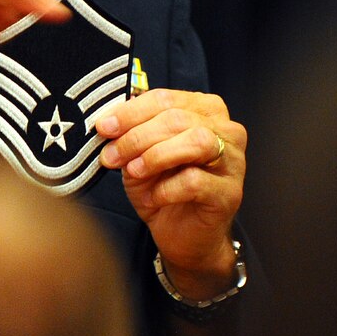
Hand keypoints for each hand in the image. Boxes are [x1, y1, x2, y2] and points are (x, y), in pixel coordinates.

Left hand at [96, 89, 246, 299]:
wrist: (184, 237)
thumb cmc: (165, 190)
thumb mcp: (140, 156)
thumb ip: (130, 135)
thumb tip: (106, 123)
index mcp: (205, 111)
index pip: (166, 98)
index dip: (131, 112)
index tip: (104, 127)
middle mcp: (226, 131)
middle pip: (179, 118)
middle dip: (137, 136)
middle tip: (112, 155)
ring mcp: (233, 161)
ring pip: (196, 141)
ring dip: (156, 156)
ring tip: (133, 171)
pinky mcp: (229, 193)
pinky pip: (196, 181)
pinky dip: (166, 188)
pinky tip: (153, 197)